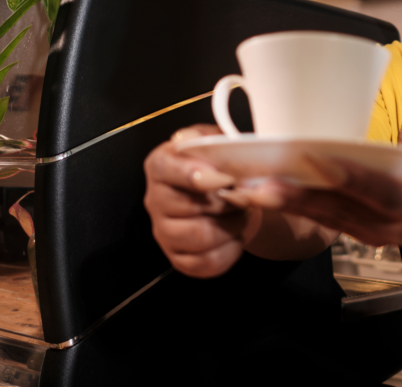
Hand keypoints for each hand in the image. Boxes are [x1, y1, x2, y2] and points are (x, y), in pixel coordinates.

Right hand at [143, 125, 261, 277]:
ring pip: (200, 236)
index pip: (165, 168)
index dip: (195, 175)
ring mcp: (165, 232)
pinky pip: (207, 261)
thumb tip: (207, 144)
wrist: (235, 196)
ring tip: (242, 213)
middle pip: (189, 206)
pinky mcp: (179, 258)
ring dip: (232, 224)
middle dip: (227, 201)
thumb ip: (215, 139)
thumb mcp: (221, 141)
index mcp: (162, 165)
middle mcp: (156, 199)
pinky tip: (235, 234)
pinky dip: (231, 249)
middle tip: (244, 194)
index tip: (223, 178)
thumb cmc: (224, 165)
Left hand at [241, 127, 401, 246]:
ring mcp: (369, 234)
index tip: (318, 161)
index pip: (381, 192)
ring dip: (286, 203)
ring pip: (324, 216)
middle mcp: (390, 229)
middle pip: (341, 209)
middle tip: (262, 184)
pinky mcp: (353, 230)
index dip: (350, 177)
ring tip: (249, 188)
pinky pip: (320, 218)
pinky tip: (261, 191)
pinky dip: (291, 204)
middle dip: (300, 196)